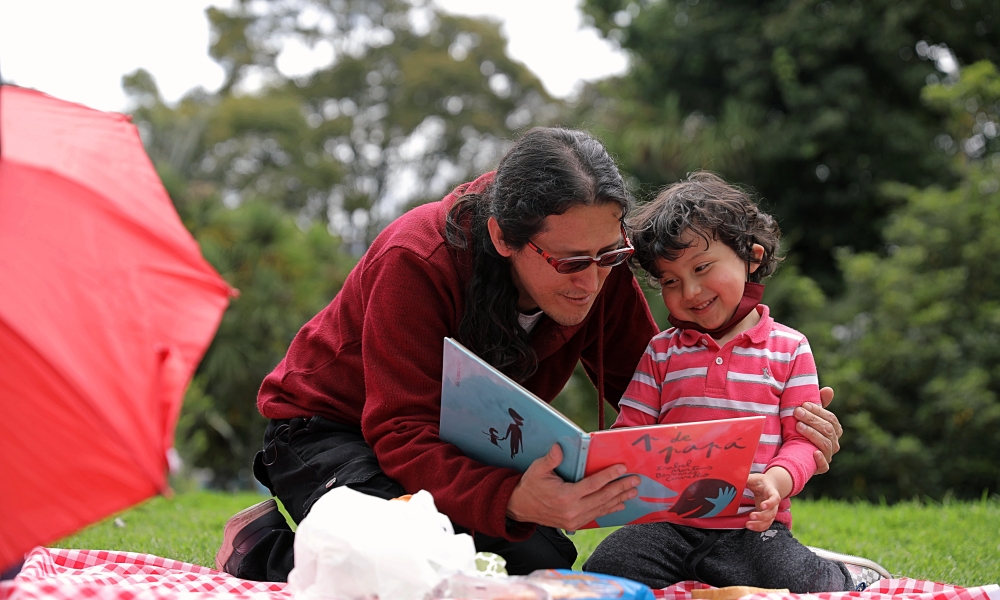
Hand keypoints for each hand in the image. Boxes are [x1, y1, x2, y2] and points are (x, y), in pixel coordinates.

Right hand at [506, 444, 638, 530]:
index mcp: (565, 496)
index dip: (609, 476)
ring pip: (602, 508)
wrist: (520, 508)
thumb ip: (550, 459)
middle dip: (621, 488)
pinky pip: (596, 516)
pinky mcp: (574, 524)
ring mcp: (574, 520)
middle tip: (635, 480)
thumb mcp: (537, 470)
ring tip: (633, 492)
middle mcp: (572, 510)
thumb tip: (559, 447)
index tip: (622, 468)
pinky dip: (609, 510)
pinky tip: (619, 505)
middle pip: (603, 498)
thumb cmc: (530, 485)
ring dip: (619, 499)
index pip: (593, 485)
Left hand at [744, 473, 780, 530]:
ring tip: (748, 525)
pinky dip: (758, 528)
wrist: (769, 486)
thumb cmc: (761, 482)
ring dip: (759, 524)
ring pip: (769, 521)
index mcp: (772, 493)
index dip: (770, 503)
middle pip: (772, 512)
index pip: (775, 498)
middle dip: (762, 516)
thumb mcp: (756, 478)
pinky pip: (765, 525)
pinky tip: (750, 527)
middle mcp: (774, 504)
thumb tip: (736, 477)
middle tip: (751, 516)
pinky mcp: (766, 517)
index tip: (762, 505)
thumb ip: (748, 478)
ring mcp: (771, 512)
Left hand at [794, 387, 841, 473]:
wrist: (787, 452)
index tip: (804, 404)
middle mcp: (833, 444)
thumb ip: (818, 404)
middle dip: (812, 420)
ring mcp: (827, 456)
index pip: (831, 419)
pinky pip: (824, 466)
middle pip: (828, 430)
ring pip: (826, 444)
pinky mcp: (819, 468)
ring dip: (812, 433)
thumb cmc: (799, 430)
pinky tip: (813, 452)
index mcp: (833, 431)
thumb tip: (829, 390)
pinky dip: (819, 459)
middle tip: (797, 412)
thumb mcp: (807, 417)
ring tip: (798, 426)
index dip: (819, 411)